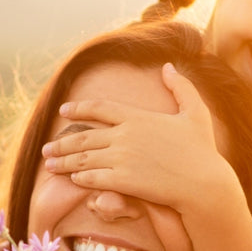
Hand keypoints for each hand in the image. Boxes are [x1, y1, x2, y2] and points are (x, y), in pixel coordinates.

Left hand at [42, 63, 239, 215]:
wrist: (205, 184)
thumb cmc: (203, 151)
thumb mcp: (196, 113)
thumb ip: (181, 88)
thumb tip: (168, 66)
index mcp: (137, 117)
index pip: (100, 108)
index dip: (79, 109)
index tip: (64, 111)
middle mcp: (125, 135)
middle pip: (84, 136)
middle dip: (62, 142)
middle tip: (46, 147)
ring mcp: (122, 158)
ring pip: (83, 158)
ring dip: (63, 162)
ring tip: (50, 164)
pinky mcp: (123, 181)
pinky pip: (92, 178)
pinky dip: (80, 178)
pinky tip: (72, 179)